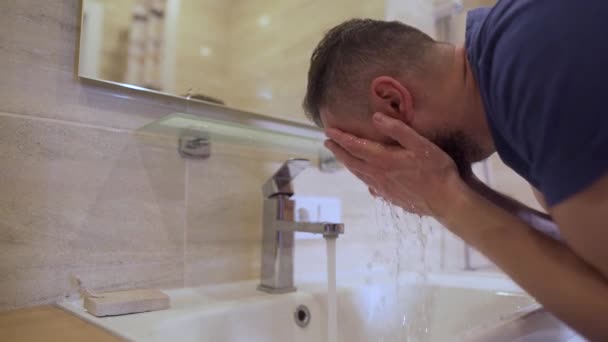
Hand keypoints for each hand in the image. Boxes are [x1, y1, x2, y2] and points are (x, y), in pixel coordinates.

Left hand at [324, 112, 465, 217]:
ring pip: (359, 174)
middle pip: (352, 161)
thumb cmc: (436, 170)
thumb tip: (375, 118)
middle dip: (338, 151)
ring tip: (341, 157)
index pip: (355, 146)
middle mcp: (378, 175)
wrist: (445, 201)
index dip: (341, 138)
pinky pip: (369, 185)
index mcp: (383, 159)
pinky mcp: (390, 197)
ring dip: (347, 164)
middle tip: (328, 142)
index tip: (328, 131)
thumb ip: (398, 130)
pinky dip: (362, 177)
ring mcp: (383, 188)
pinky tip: (365, 179)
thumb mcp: (420, 145)